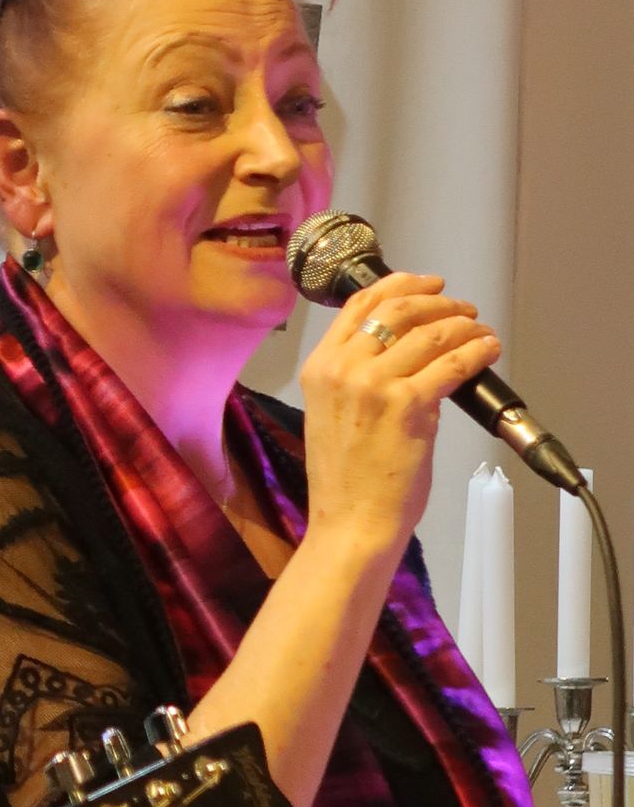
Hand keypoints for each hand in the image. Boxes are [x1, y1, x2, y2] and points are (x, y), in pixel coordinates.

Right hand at [299, 272, 500, 552]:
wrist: (350, 523)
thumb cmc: (345, 482)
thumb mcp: (333, 414)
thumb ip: (358, 378)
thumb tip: (407, 355)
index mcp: (319, 368)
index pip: (359, 304)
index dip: (399, 283)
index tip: (426, 283)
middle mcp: (343, 368)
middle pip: (398, 308)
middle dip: (438, 300)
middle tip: (460, 307)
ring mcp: (374, 384)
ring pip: (431, 332)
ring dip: (463, 325)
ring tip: (480, 330)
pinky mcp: (409, 405)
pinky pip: (452, 364)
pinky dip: (476, 351)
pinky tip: (487, 349)